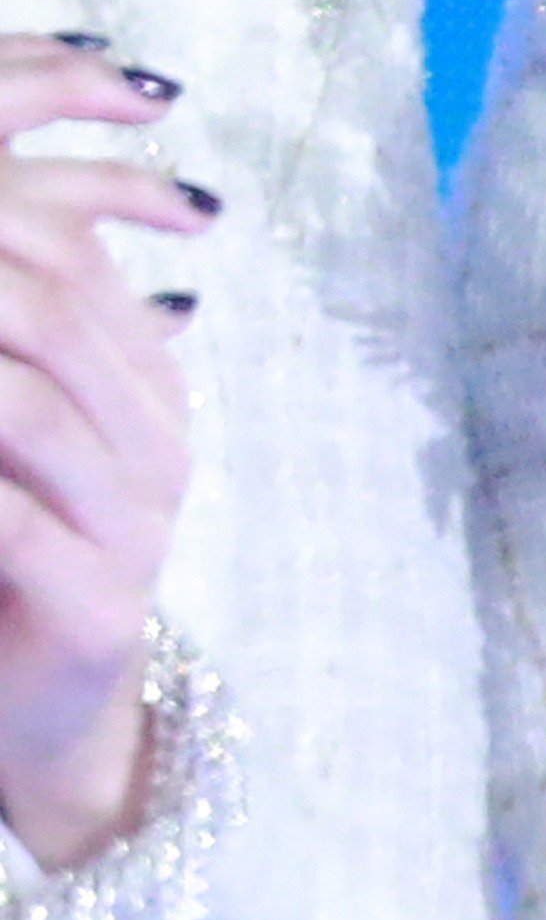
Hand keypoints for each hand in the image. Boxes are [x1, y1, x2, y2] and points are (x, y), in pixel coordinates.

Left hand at [0, 38, 214, 870]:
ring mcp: (136, 526)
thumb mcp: (25, 430)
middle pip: (55, 313)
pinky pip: (5, 521)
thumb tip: (6, 195)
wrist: (53, 724)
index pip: (75, 250)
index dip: (4, 208)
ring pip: (24, 408)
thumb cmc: (15, 562)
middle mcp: (157, 443)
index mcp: (147, 383)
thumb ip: (28, 328)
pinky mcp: (92, 606)